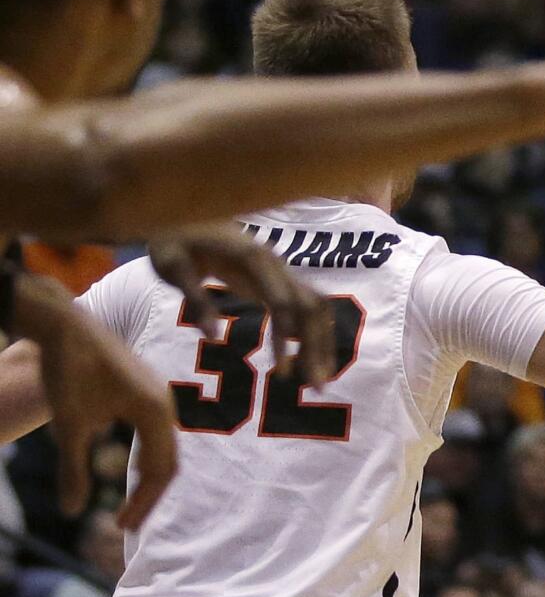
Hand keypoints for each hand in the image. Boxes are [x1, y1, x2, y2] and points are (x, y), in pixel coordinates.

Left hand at [14, 274, 175, 528]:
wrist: (65, 324)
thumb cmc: (69, 371)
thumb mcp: (69, 426)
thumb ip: (73, 470)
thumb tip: (72, 512)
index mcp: (154, 413)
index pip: (160, 470)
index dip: (143, 502)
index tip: (121, 527)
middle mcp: (165, 404)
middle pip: (168, 461)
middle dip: (147, 495)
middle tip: (124, 522)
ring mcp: (158, 394)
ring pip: (163, 446)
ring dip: (147, 476)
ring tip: (128, 500)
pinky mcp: (147, 389)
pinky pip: (156, 431)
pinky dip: (145, 456)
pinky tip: (127, 466)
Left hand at [149, 224, 334, 385]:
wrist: (182, 210)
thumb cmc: (172, 237)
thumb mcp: (172, 265)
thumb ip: (194, 297)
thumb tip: (212, 335)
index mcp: (253, 258)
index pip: (282, 299)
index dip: (287, 334)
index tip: (284, 369)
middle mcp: (275, 264)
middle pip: (311, 306)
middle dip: (317, 346)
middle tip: (316, 387)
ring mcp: (279, 272)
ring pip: (315, 309)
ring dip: (320, 344)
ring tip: (316, 382)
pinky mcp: (274, 280)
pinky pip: (303, 308)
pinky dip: (307, 335)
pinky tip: (297, 362)